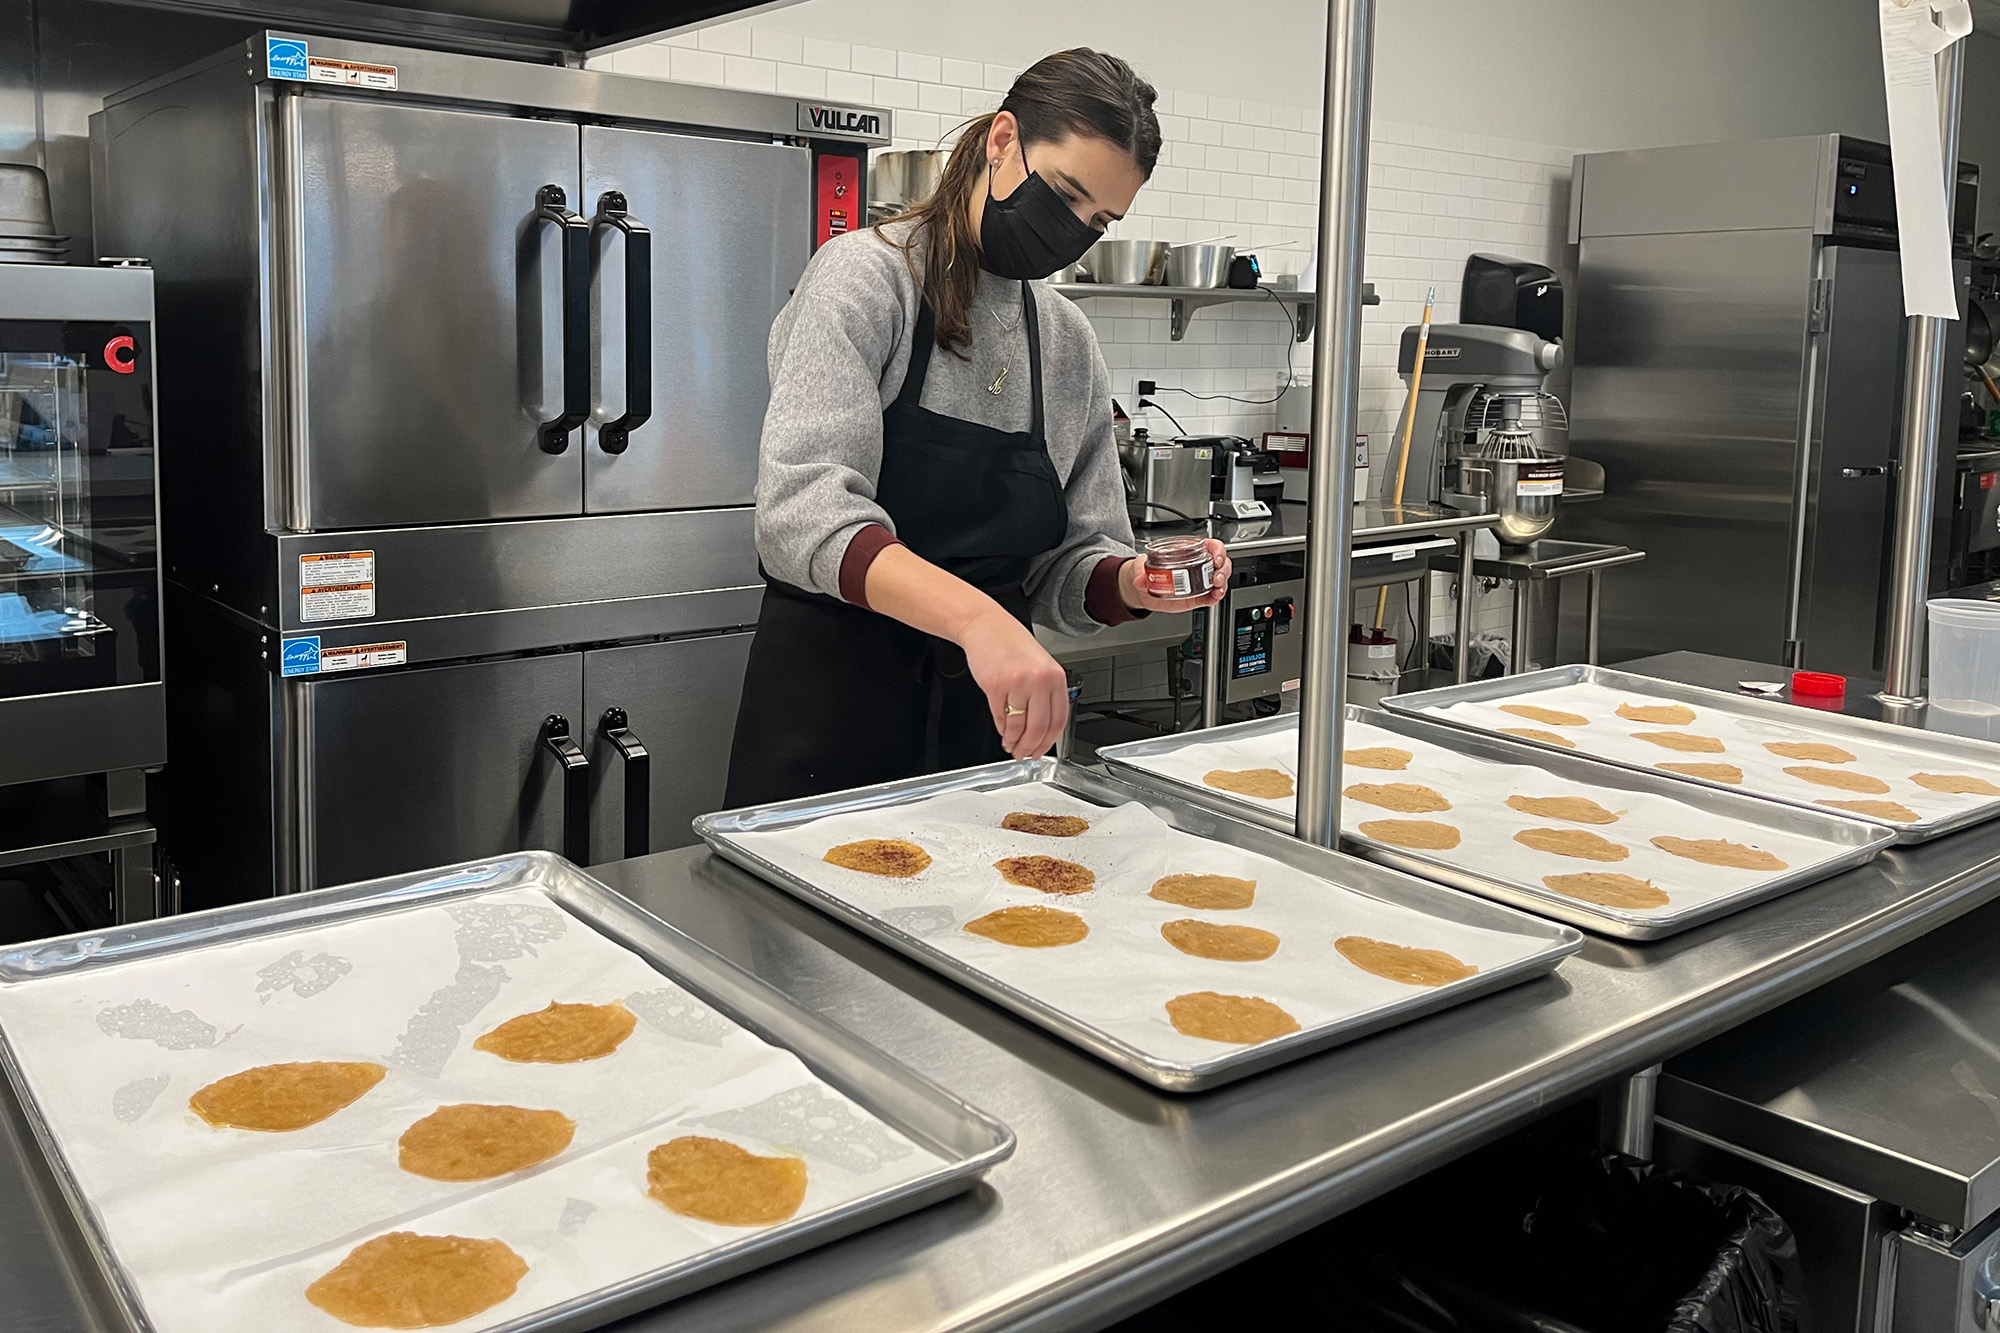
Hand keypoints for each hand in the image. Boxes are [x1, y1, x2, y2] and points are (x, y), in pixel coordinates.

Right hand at [957, 605, 1070, 758]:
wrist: (986, 626)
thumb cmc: (1012, 644)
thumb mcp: (1040, 666)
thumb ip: (1045, 694)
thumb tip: (1042, 730)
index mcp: (1055, 677)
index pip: (1058, 720)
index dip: (1049, 742)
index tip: (1041, 750)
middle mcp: (1039, 680)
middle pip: (1039, 727)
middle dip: (1030, 747)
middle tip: (1024, 754)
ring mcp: (1017, 683)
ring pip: (1018, 726)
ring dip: (1013, 741)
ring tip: (1010, 745)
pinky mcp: (995, 685)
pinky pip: (1000, 716)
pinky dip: (1001, 728)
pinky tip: (1002, 730)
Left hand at [1119, 539, 1233, 611]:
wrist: (1144, 587)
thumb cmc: (1149, 569)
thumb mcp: (1142, 566)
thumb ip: (1140, 572)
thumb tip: (1139, 579)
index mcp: (1189, 551)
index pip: (1211, 545)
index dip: (1218, 550)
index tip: (1216, 557)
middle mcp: (1198, 565)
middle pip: (1221, 563)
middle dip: (1223, 569)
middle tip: (1216, 577)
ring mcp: (1199, 581)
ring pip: (1220, 579)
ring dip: (1222, 584)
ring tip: (1217, 589)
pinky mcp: (1197, 596)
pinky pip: (1212, 596)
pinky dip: (1216, 597)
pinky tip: (1215, 597)